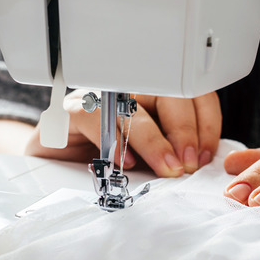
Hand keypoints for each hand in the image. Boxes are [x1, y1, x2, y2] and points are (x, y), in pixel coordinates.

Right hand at [26, 90, 221, 176]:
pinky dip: (114, 142)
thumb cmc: (103, 159)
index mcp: (154, 97)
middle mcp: (129, 92)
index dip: (204, 124)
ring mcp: (100, 99)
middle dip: (183, 132)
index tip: (204, 155)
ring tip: (166, 167)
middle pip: (167, 95)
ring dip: (155, 141)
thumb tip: (200, 164)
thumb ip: (173, 154)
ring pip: (134, 108)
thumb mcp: (147, 158)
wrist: (55, 163)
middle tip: (188, 164)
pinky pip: (95, 118)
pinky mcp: (72, 112)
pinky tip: (125, 163)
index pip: (191, 95)